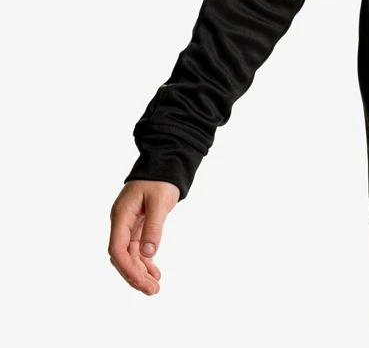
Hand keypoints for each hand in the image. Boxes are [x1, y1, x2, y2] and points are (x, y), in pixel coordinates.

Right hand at [108, 180, 180, 294]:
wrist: (165, 162)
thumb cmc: (161, 178)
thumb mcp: (159, 201)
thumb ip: (154, 227)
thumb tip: (148, 253)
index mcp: (121, 216)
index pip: (117, 249)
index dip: (127, 268)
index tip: (141, 281)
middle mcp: (121, 223)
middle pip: (122, 256)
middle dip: (135, 275)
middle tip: (152, 290)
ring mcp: (129, 225)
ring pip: (130, 255)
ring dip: (140, 272)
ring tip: (154, 287)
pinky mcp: (138, 226)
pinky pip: (138, 248)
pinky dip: (145, 261)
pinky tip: (154, 273)